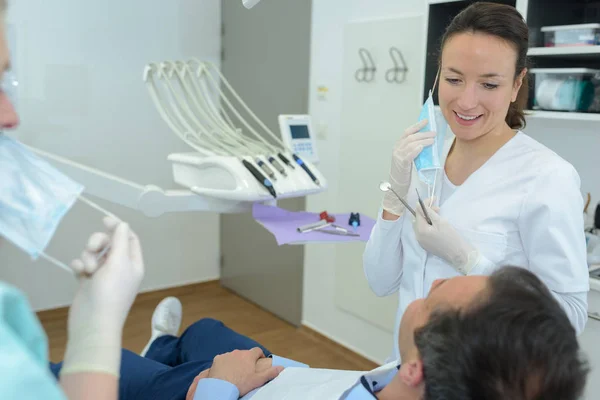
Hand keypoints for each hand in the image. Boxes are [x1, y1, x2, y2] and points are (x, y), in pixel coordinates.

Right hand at [61, 217, 144, 376]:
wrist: (92, 323)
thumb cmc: (111, 292)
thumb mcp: (119, 262)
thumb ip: (120, 241)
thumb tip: (123, 224)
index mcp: (133, 263)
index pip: (129, 238)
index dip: (118, 228)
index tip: (104, 220)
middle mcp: (120, 267)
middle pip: (109, 243)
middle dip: (98, 242)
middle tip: (92, 249)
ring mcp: (103, 275)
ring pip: (94, 253)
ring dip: (88, 256)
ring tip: (87, 269)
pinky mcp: (88, 282)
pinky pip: (83, 265)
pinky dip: (79, 265)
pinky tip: (78, 272)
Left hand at [208, 348, 283, 395]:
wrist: (221, 387)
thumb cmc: (241, 384)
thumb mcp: (257, 380)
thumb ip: (270, 372)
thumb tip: (281, 367)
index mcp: (249, 356)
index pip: (257, 350)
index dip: (259, 355)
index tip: (259, 361)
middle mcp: (238, 352)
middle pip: (244, 353)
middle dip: (246, 359)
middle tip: (246, 370)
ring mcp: (227, 355)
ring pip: (233, 356)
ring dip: (235, 361)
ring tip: (234, 372)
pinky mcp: (217, 359)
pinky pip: (222, 359)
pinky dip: (224, 364)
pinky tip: (224, 372)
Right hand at [383, 119, 435, 215]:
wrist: (397, 186)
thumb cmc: (404, 173)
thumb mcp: (408, 158)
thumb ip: (414, 150)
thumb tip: (426, 142)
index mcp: (398, 146)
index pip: (407, 132)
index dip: (416, 126)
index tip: (426, 121)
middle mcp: (396, 149)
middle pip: (411, 137)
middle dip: (423, 133)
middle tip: (434, 133)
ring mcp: (398, 156)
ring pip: (411, 143)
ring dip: (423, 141)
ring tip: (432, 140)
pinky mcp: (401, 164)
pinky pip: (409, 154)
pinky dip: (416, 149)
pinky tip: (422, 147)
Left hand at [412, 201, 479, 274]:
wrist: (458, 254)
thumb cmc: (451, 237)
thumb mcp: (440, 222)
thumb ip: (428, 212)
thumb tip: (418, 205)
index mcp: (420, 230)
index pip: (418, 212)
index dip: (425, 204)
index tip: (434, 199)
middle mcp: (417, 236)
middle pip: (418, 219)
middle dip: (426, 211)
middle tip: (438, 209)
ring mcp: (421, 242)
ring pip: (420, 225)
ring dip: (427, 219)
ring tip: (438, 217)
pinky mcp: (426, 245)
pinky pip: (423, 232)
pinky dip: (428, 226)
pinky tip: (437, 226)